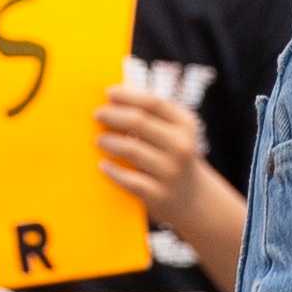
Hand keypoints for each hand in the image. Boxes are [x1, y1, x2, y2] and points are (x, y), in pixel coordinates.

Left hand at [92, 83, 211, 204]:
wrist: (193, 198)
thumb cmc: (173, 155)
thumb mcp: (175, 131)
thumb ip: (151, 114)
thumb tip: (114, 95)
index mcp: (185, 124)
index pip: (153, 103)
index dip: (128, 96)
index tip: (108, 93)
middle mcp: (181, 146)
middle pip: (139, 122)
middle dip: (114, 115)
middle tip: (97, 114)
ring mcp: (171, 172)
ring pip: (132, 149)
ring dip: (110, 142)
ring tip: (99, 140)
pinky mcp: (160, 195)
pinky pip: (130, 180)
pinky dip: (113, 171)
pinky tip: (103, 165)